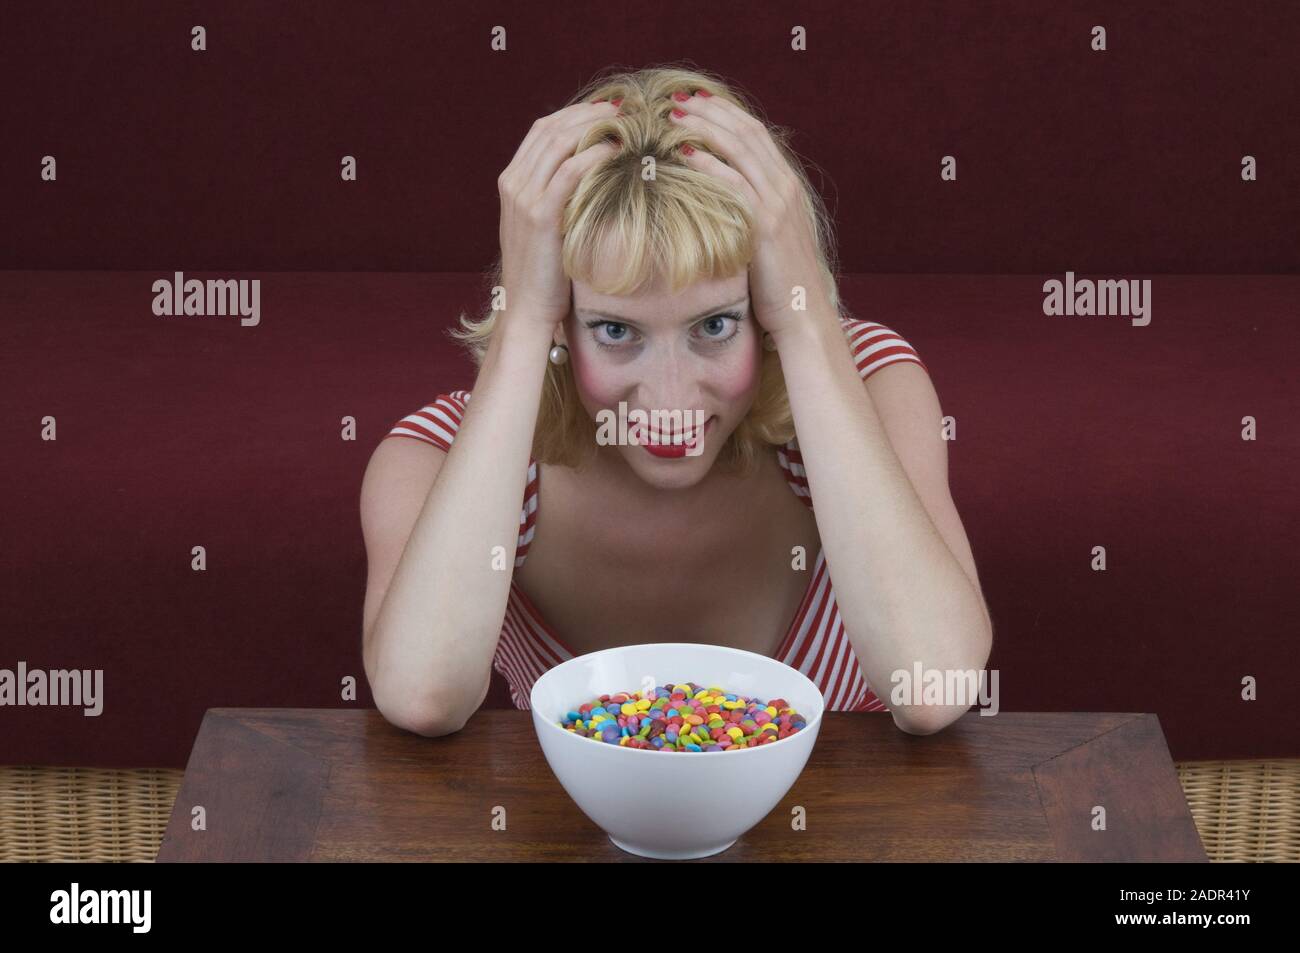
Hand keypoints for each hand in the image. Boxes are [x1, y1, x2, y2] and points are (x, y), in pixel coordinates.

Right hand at [497, 101, 619, 331]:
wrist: (527, 309)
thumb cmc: (543, 274)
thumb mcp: (545, 227)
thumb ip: (556, 198)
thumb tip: (591, 177)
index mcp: (512, 181)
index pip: (543, 130)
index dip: (576, 113)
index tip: (607, 109)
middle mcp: (514, 184)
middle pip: (551, 128)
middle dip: (588, 112)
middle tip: (623, 107)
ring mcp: (524, 198)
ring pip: (559, 143)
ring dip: (594, 126)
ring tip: (624, 122)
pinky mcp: (540, 216)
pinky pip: (568, 172)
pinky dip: (592, 155)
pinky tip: (615, 150)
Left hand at [670, 92, 834, 339]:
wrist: (802, 312)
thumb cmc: (780, 281)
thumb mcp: (767, 236)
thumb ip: (750, 210)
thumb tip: (720, 198)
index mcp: (786, 185)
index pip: (756, 134)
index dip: (725, 113)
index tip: (696, 101)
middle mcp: (785, 187)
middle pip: (747, 132)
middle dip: (712, 110)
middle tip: (678, 98)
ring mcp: (778, 204)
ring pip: (740, 149)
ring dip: (706, 127)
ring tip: (675, 116)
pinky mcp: (765, 225)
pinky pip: (735, 183)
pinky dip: (710, 164)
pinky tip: (686, 153)